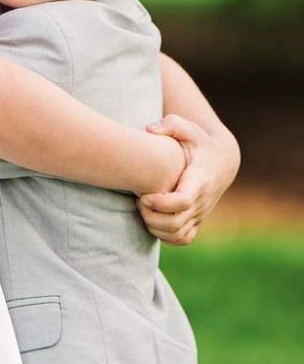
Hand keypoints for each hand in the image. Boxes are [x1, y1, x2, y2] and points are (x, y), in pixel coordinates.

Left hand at [137, 114, 234, 245]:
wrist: (223, 161)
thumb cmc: (200, 142)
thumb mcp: (189, 127)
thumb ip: (171, 124)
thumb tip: (150, 129)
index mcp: (199, 180)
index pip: (183, 201)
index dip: (160, 203)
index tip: (144, 195)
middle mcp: (201, 201)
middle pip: (176, 223)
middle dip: (151, 216)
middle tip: (139, 200)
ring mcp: (200, 213)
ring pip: (177, 234)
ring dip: (155, 227)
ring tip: (144, 208)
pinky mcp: (197, 220)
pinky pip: (182, 239)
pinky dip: (165, 236)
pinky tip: (153, 219)